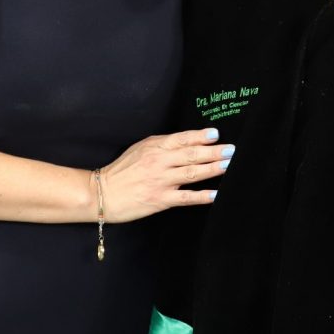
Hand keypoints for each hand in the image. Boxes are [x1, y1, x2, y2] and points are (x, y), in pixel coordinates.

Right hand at [99, 128, 231, 222]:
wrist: (103, 193)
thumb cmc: (122, 170)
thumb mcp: (139, 149)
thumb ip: (161, 145)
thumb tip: (186, 141)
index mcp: (154, 147)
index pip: (182, 139)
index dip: (200, 136)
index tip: (215, 134)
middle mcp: (159, 162)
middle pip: (191, 154)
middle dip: (213, 152)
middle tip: (231, 150)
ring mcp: (160, 181)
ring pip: (191, 173)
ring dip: (212, 169)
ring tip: (228, 165)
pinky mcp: (160, 199)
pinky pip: (186, 197)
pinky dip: (202, 196)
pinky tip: (215, 194)